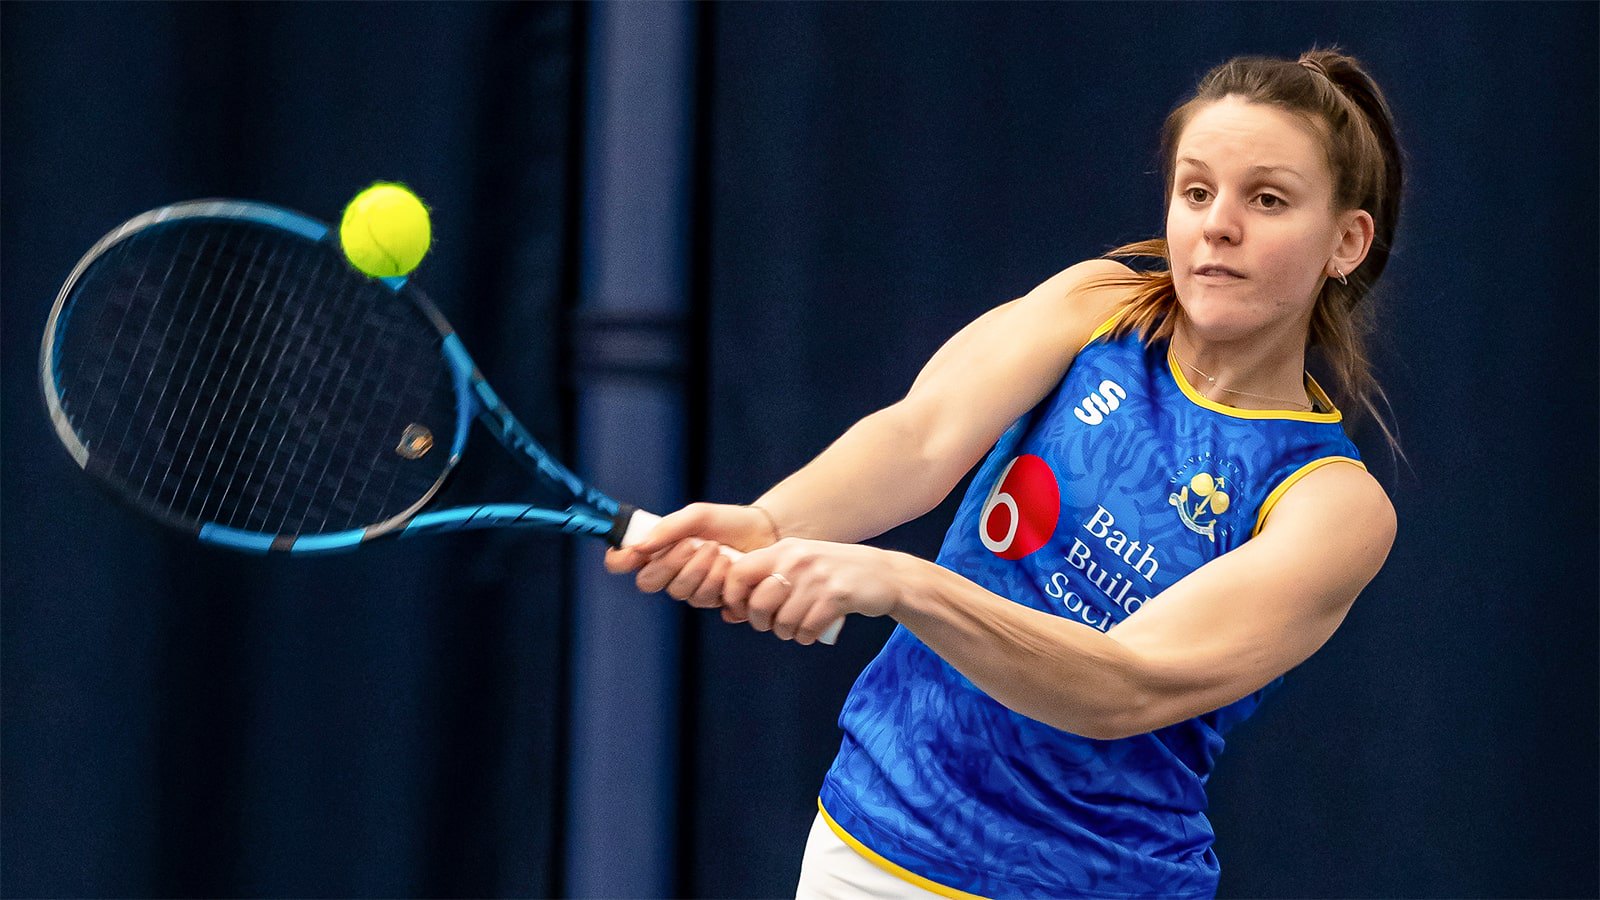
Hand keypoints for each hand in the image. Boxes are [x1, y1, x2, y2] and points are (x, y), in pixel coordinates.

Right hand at [603, 503, 779, 614]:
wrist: (765, 533)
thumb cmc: (727, 521)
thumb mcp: (698, 516)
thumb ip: (669, 528)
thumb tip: (640, 547)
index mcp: (658, 549)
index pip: (622, 562)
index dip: (620, 561)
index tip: (631, 554)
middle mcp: (669, 572)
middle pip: (648, 582)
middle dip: (671, 563)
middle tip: (695, 544)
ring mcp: (691, 588)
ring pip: (679, 592)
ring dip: (700, 569)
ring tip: (719, 550)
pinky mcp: (713, 600)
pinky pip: (704, 600)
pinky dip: (718, 580)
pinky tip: (731, 565)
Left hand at [723, 539, 907, 643]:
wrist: (883, 574)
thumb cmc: (834, 574)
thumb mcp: (800, 565)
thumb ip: (767, 582)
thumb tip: (729, 613)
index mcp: (784, 549)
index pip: (739, 572)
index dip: (734, 598)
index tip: (744, 612)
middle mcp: (797, 559)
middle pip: (758, 604)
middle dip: (762, 623)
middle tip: (776, 625)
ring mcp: (817, 577)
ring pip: (782, 622)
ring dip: (788, 633)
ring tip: (800, 627)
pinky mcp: (837, 596)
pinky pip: (807, 629)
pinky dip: (807, 637)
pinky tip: (814, 630)